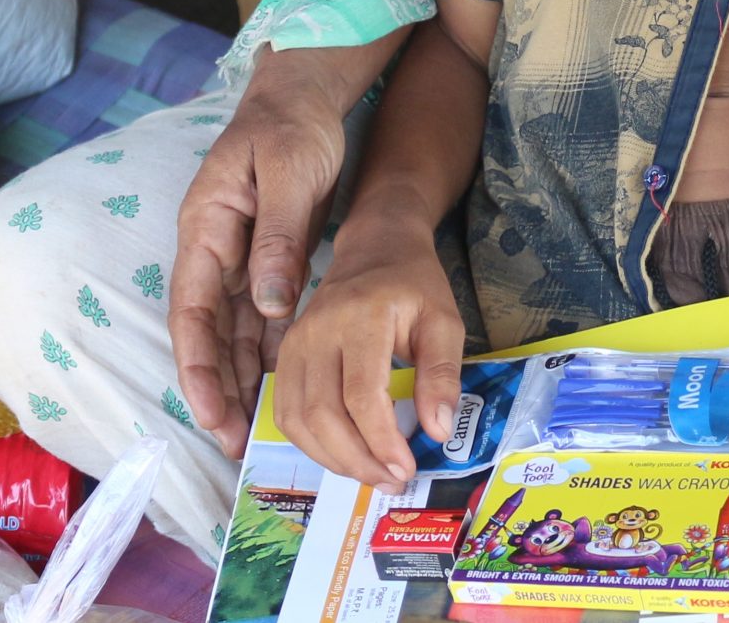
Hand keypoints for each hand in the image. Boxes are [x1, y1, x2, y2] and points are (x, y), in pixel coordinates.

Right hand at [170, 54, 351, 456]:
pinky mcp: (264, 258)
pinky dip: (264, 351)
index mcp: (206, 227)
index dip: (195, 365)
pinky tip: (277, 386)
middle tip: (231, 443)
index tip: (207, 410)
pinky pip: (258, 316)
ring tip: (252, 431)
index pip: (191, 310)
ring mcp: (238, 256)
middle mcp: (214, 248)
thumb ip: (280, 239)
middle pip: (207, 333)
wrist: (306, 95)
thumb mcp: (290, 174)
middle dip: (214, 388)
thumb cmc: (292, 126)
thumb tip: (270, 307)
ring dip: (238, 378)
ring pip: (231, 331)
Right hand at [272, 231, 465, 486]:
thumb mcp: (444, 321)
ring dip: (332, 459)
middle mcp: (318, 330)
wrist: (374, 248)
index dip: (381, 441)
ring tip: (370, 474)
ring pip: (297, 420)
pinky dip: (310, 444)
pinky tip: (342, 454)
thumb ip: (442, 374)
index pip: (361, 395)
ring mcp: (294, 343)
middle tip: (391, 480)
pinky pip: (285, 413)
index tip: (406, 468)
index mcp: (362, 317)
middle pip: (322, 414)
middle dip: (357, 460)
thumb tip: (438, 432)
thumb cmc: (414, 286)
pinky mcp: (284, 355)